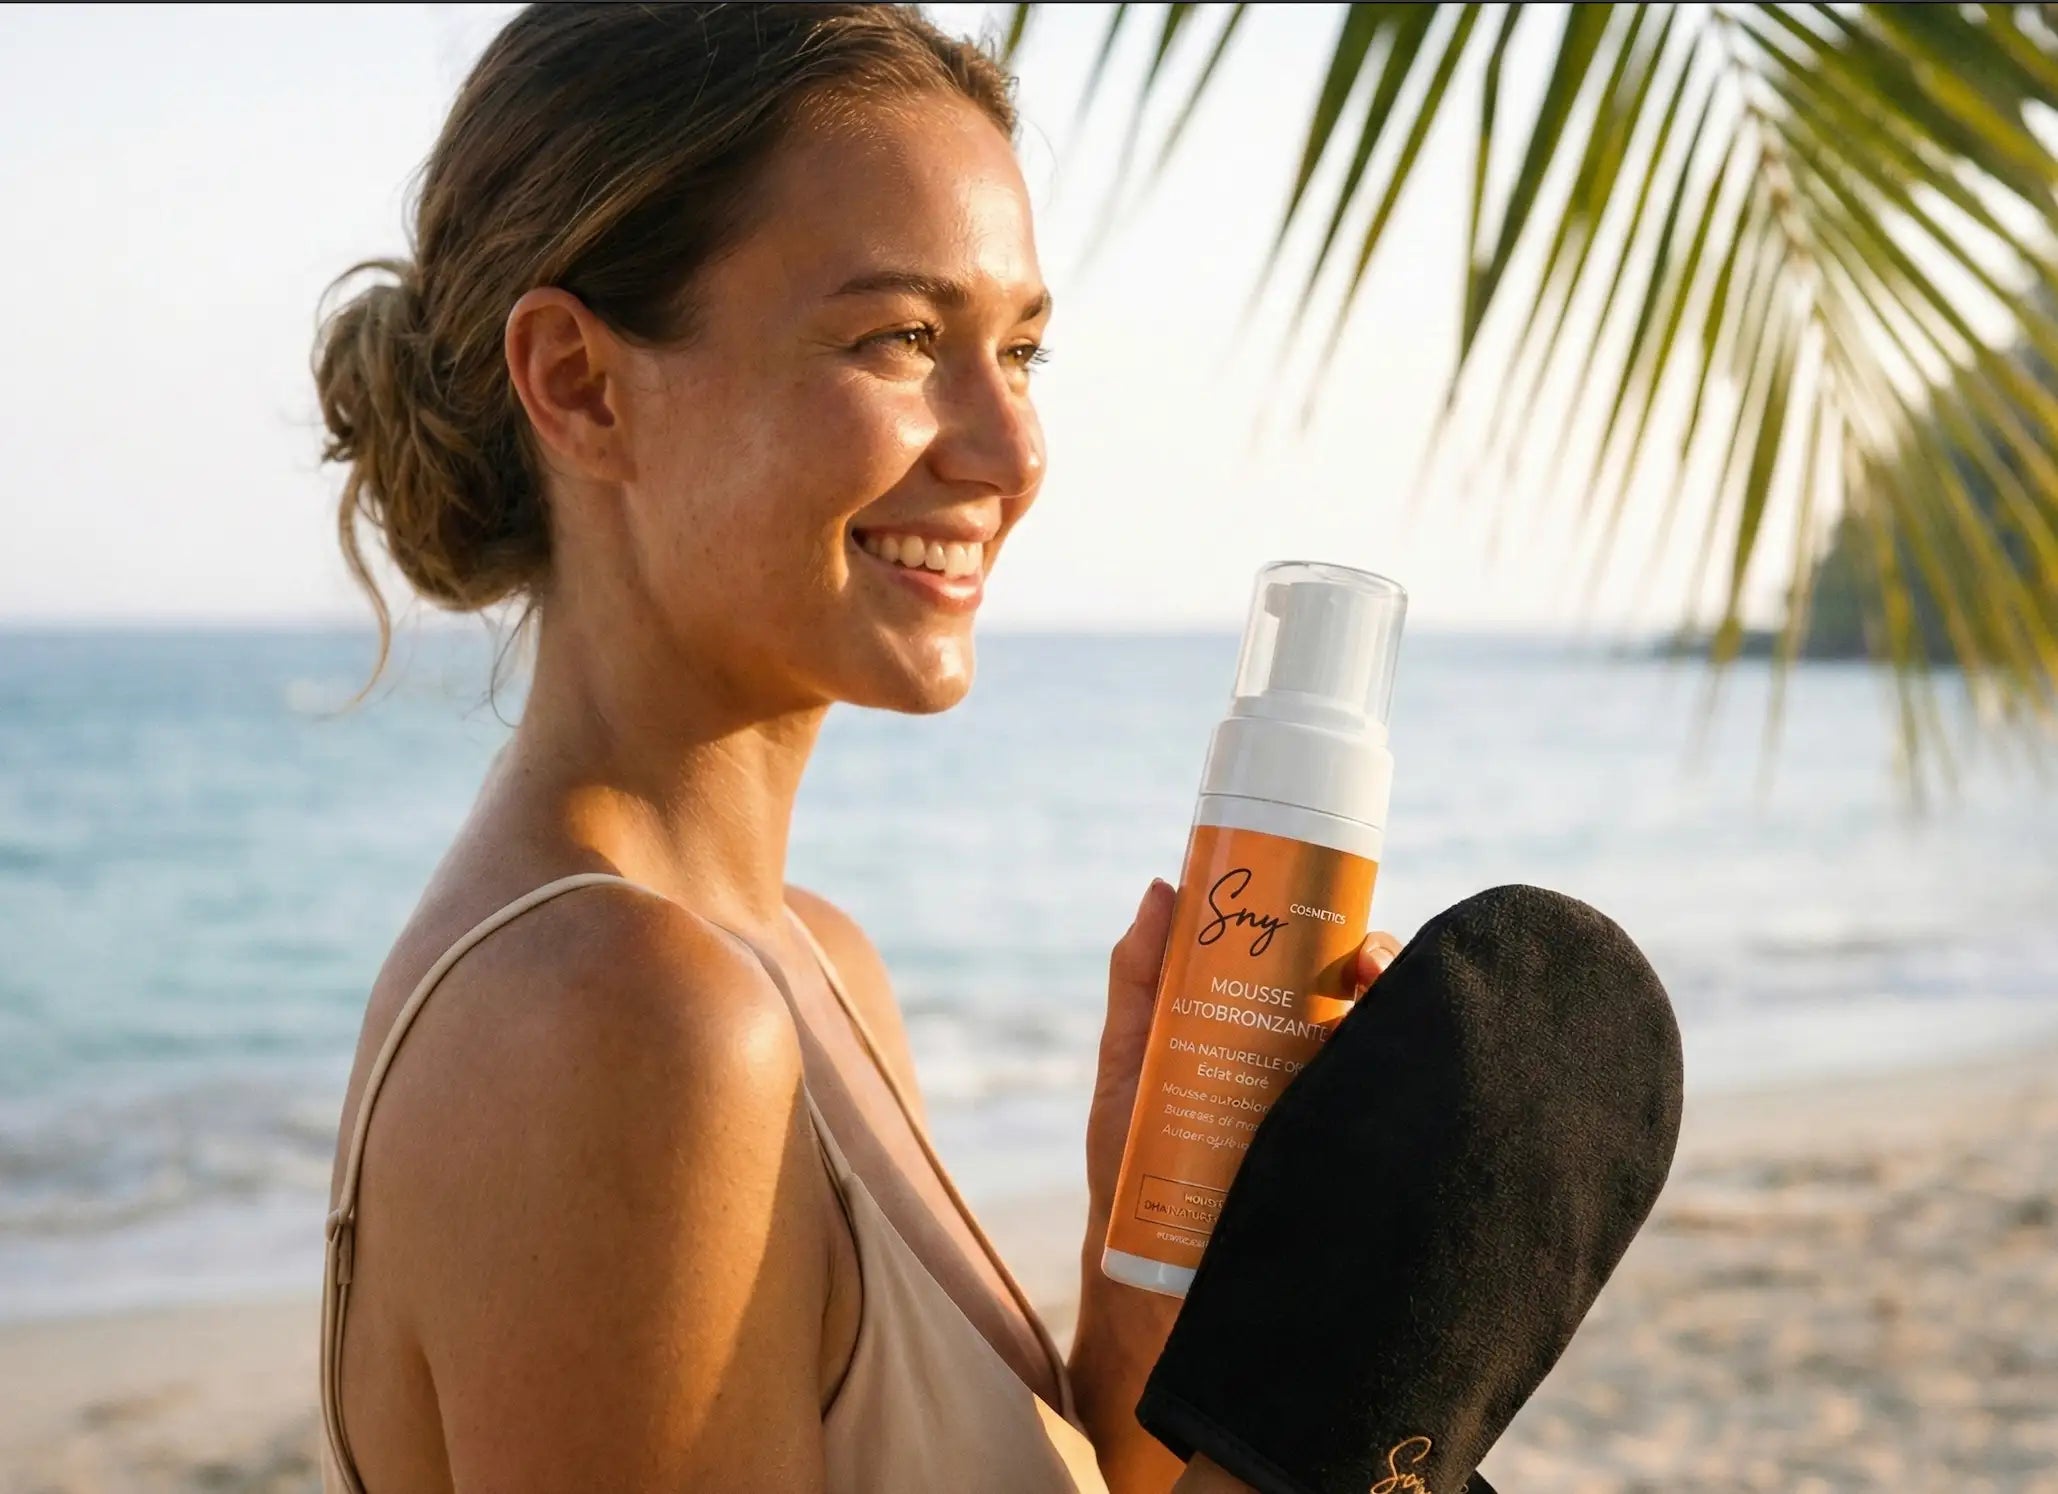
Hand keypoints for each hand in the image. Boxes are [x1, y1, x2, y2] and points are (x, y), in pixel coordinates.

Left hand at [1084, 883, 1401, 1234]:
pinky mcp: (1339, 1179)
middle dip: (1388, 973)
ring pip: (1392, 1063)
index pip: (1332, 976)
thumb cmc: (1129, 1164)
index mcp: (1270, 1039)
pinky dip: (1401, 1103)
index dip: (1360, 944)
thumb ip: (1137, 978)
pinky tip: (1390, 1084)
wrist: (1140, 1274)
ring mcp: (1329, 1125)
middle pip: (1376, 1009)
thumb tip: (1164, 886)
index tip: (1356, 936)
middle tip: (1367, 967)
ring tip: (1371, 1016)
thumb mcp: (1128, 1061)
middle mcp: (1312, 1075)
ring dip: (1402, 1027)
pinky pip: (1390, 1136)